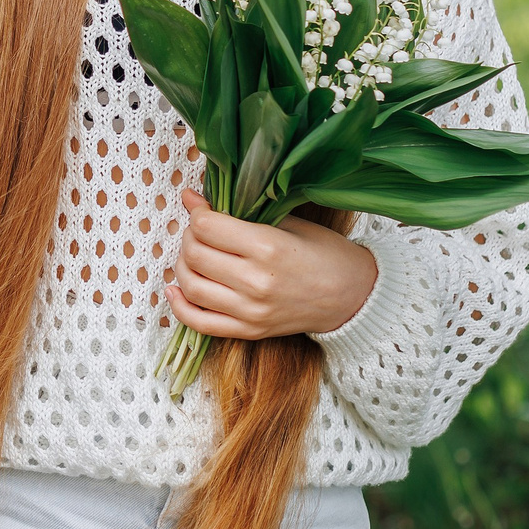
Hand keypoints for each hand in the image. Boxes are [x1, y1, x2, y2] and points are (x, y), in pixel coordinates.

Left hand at [167, 190, 378, 339]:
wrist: (353, 297)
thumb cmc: (324, 253)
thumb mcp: (288, 222)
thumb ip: (239, 212)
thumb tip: (190, 197)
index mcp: (268, 248)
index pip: (207, 227)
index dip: (198, 213)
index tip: (202, 208)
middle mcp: (256, 282)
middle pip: (196, 254)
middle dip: (188, 236)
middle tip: (198, 230)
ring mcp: (251, 311)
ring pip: (192, 286)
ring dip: (182, 265)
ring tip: (192, 254)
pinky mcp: (250, 331)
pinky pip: (200, 323)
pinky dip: (180, 306)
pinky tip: (175, 288)